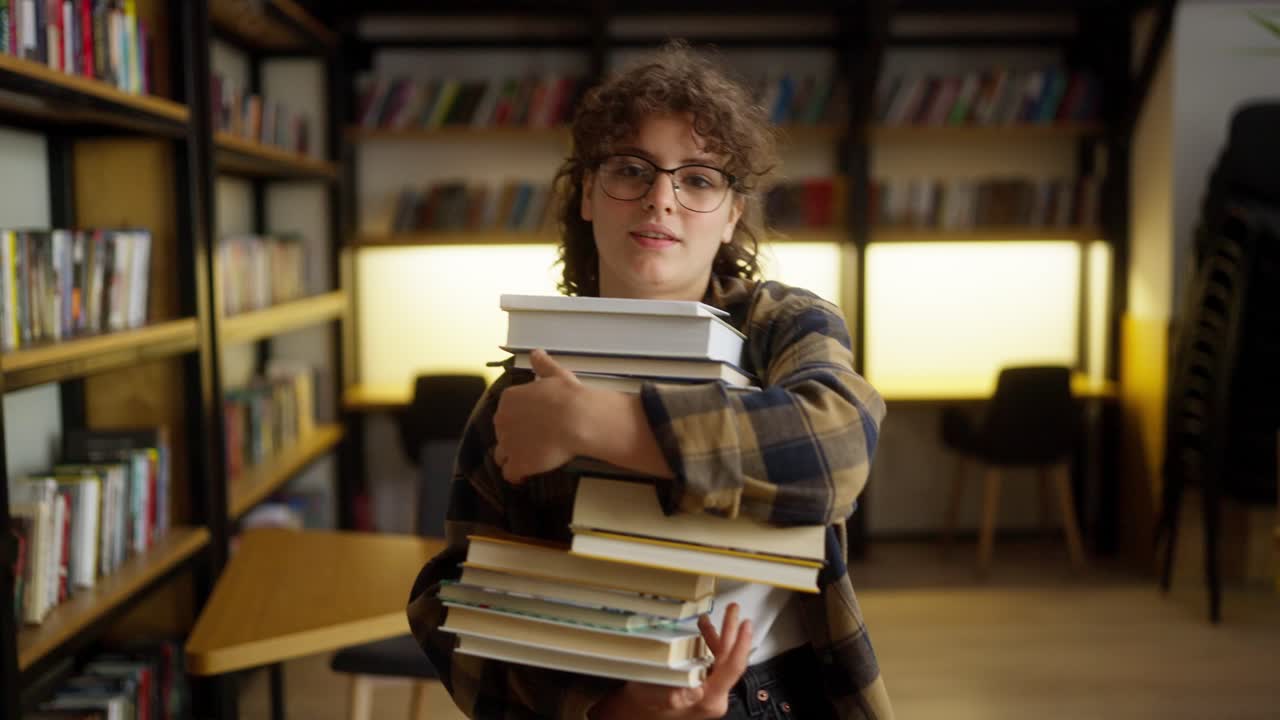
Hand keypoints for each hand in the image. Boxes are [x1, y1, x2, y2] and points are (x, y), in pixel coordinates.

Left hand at [492, 349, 585, 483]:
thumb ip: (543, 365)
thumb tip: (536, 353)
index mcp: (509, 399)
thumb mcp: (555, 374)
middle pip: (502, 434)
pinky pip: (510, 474)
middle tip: (536, 441)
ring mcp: (508, 444)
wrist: (577, 419)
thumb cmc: (568, 396)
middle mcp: (502, 421)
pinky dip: (517, 476)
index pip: (506, 413)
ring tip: (530, 459)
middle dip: (515, 438)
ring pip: (502, 455)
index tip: (533, 424)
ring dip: (513, 457)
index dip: (519, 420)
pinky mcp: (518, 464)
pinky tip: (526, 476)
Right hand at [590, 603, 752, 719]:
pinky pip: (714, 662)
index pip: (732, 667)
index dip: (739, 643)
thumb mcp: (653, 696)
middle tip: (733, 610)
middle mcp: (714, 697)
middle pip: (730, 660)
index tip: (742, 623)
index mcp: (707, 699)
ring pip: (722, 660)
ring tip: (707, 620)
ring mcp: (711, 692)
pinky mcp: (706, 686)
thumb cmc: (645, 704)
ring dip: (717, 637)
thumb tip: (692, 688)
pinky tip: (703, 633)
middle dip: (731, 632)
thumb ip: (672, 693)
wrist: (639, 713)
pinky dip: (709, 645)